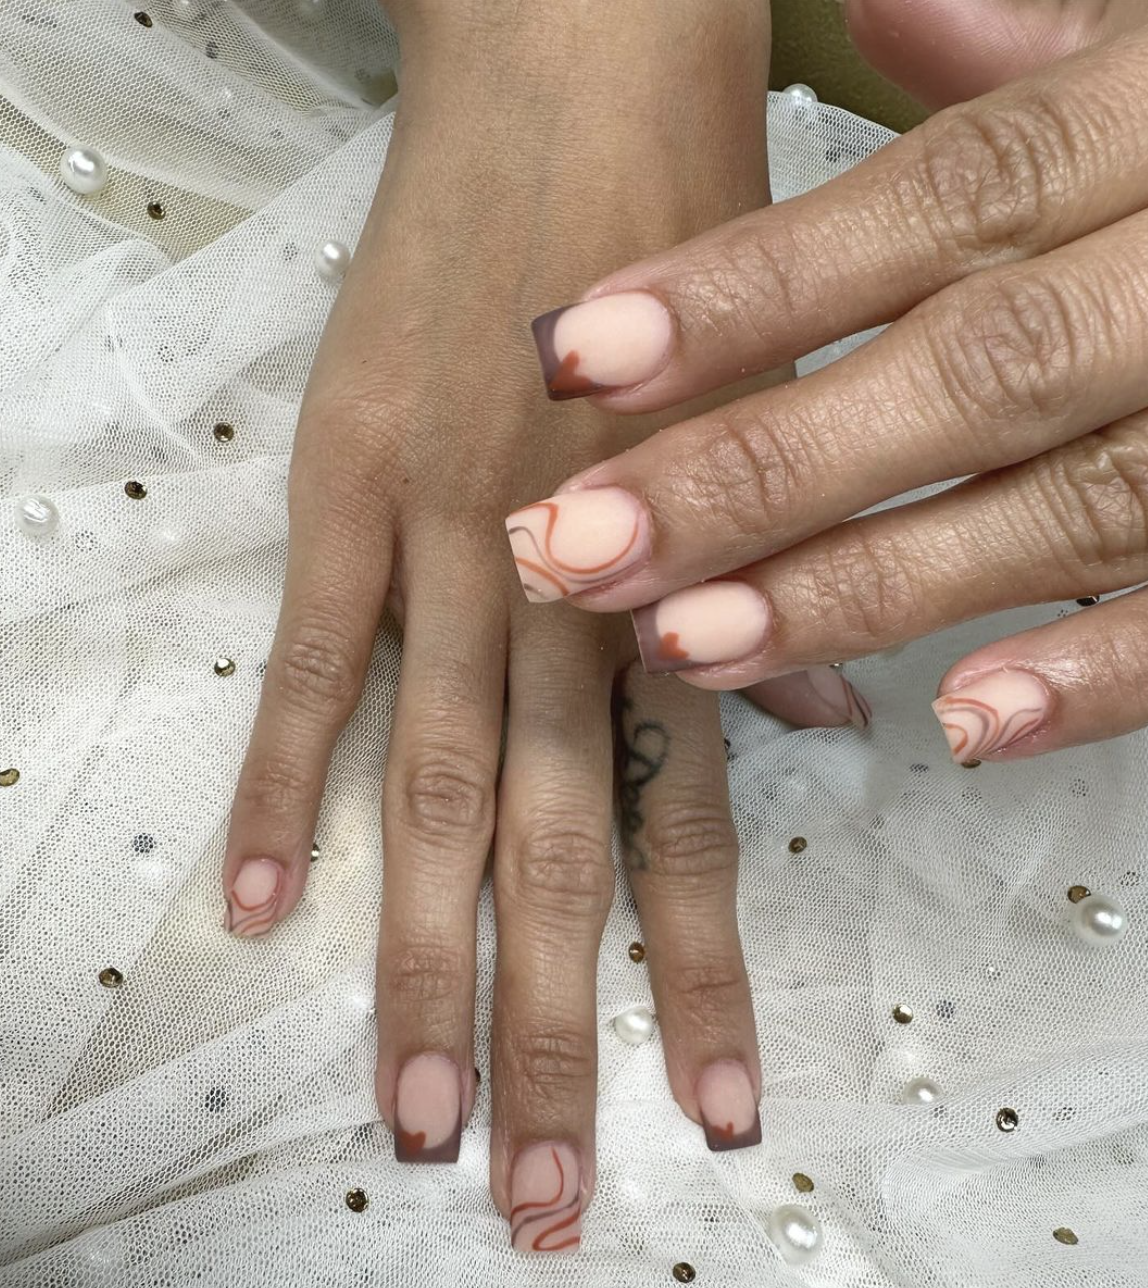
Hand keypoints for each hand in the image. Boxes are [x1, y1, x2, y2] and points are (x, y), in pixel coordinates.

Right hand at [221, 0, 818, 1250]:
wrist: (576, 84)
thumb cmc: (688, 257)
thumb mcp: (769, 417)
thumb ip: (764, 586)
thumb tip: (802, 719)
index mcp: (670, 581)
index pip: (691, 820)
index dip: (698, 974)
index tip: (702, 1108)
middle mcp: (566, 584)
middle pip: (560, 844)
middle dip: (557, 1025)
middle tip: (543, 1184)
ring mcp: (446, 536)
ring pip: (437, 783)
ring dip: (422, 954)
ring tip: (420, 1102)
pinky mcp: (346, 478)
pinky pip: (311, 653)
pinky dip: (285, 778)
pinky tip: (261, 903)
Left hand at [508, 11, 1147, 764]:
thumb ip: (1037, 49)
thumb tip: (889, 8)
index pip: (933, 204)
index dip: (751, 286)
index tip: (573, 355)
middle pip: (963, 374)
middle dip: (755, 472)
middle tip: (570, 547)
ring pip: (1055, 510)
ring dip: (864, 589)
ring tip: (689, 644)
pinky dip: (1098, 672)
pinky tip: (964, 723)